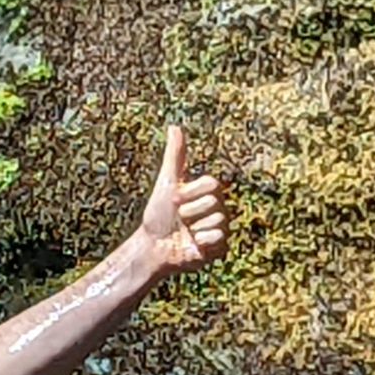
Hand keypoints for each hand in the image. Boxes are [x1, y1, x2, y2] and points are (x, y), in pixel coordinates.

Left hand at [138, 124, 228, 275]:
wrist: (154, 246)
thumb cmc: (158, 215)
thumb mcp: (166, 183)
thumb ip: (175, 157)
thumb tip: (175, 127)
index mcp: (208, 193)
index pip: (211, 184)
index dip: (189, 193)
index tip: (175, 201)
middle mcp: (218, 209)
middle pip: (214, 202)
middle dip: (190, 211)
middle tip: (179, 219)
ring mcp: (220, 228)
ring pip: (217, 221)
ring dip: (195, 228)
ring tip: (186, 233)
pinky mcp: (220, 247)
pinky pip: (219, 239)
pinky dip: (201, 242)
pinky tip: (194, 245)